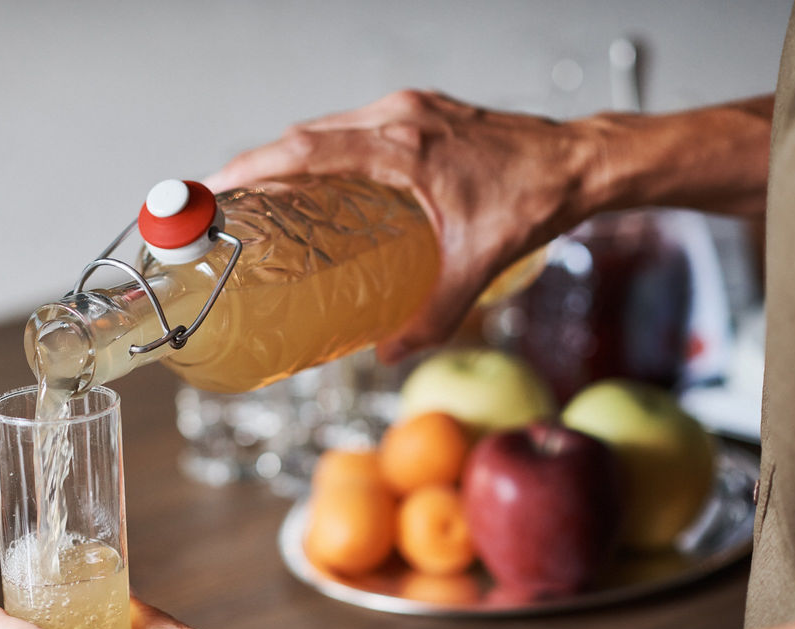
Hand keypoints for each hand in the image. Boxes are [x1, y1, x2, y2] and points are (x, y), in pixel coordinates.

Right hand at [206, 90, 598, 361]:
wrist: (579, 162)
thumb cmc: (533, 200)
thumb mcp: (478, 265)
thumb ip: (433, 315)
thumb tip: (390, 354)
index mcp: (405, 146)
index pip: (309, 148)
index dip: (254, 165)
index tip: (215, 185)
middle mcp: (401, 117)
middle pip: (309, 134)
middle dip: (261, 163)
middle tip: (227, 199)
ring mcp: (411, 108)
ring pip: (332, 125)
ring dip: (294, 154)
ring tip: (264, 193)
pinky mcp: (423, 111)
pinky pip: (358, 125)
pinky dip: (329, 149)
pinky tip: (323, 181)